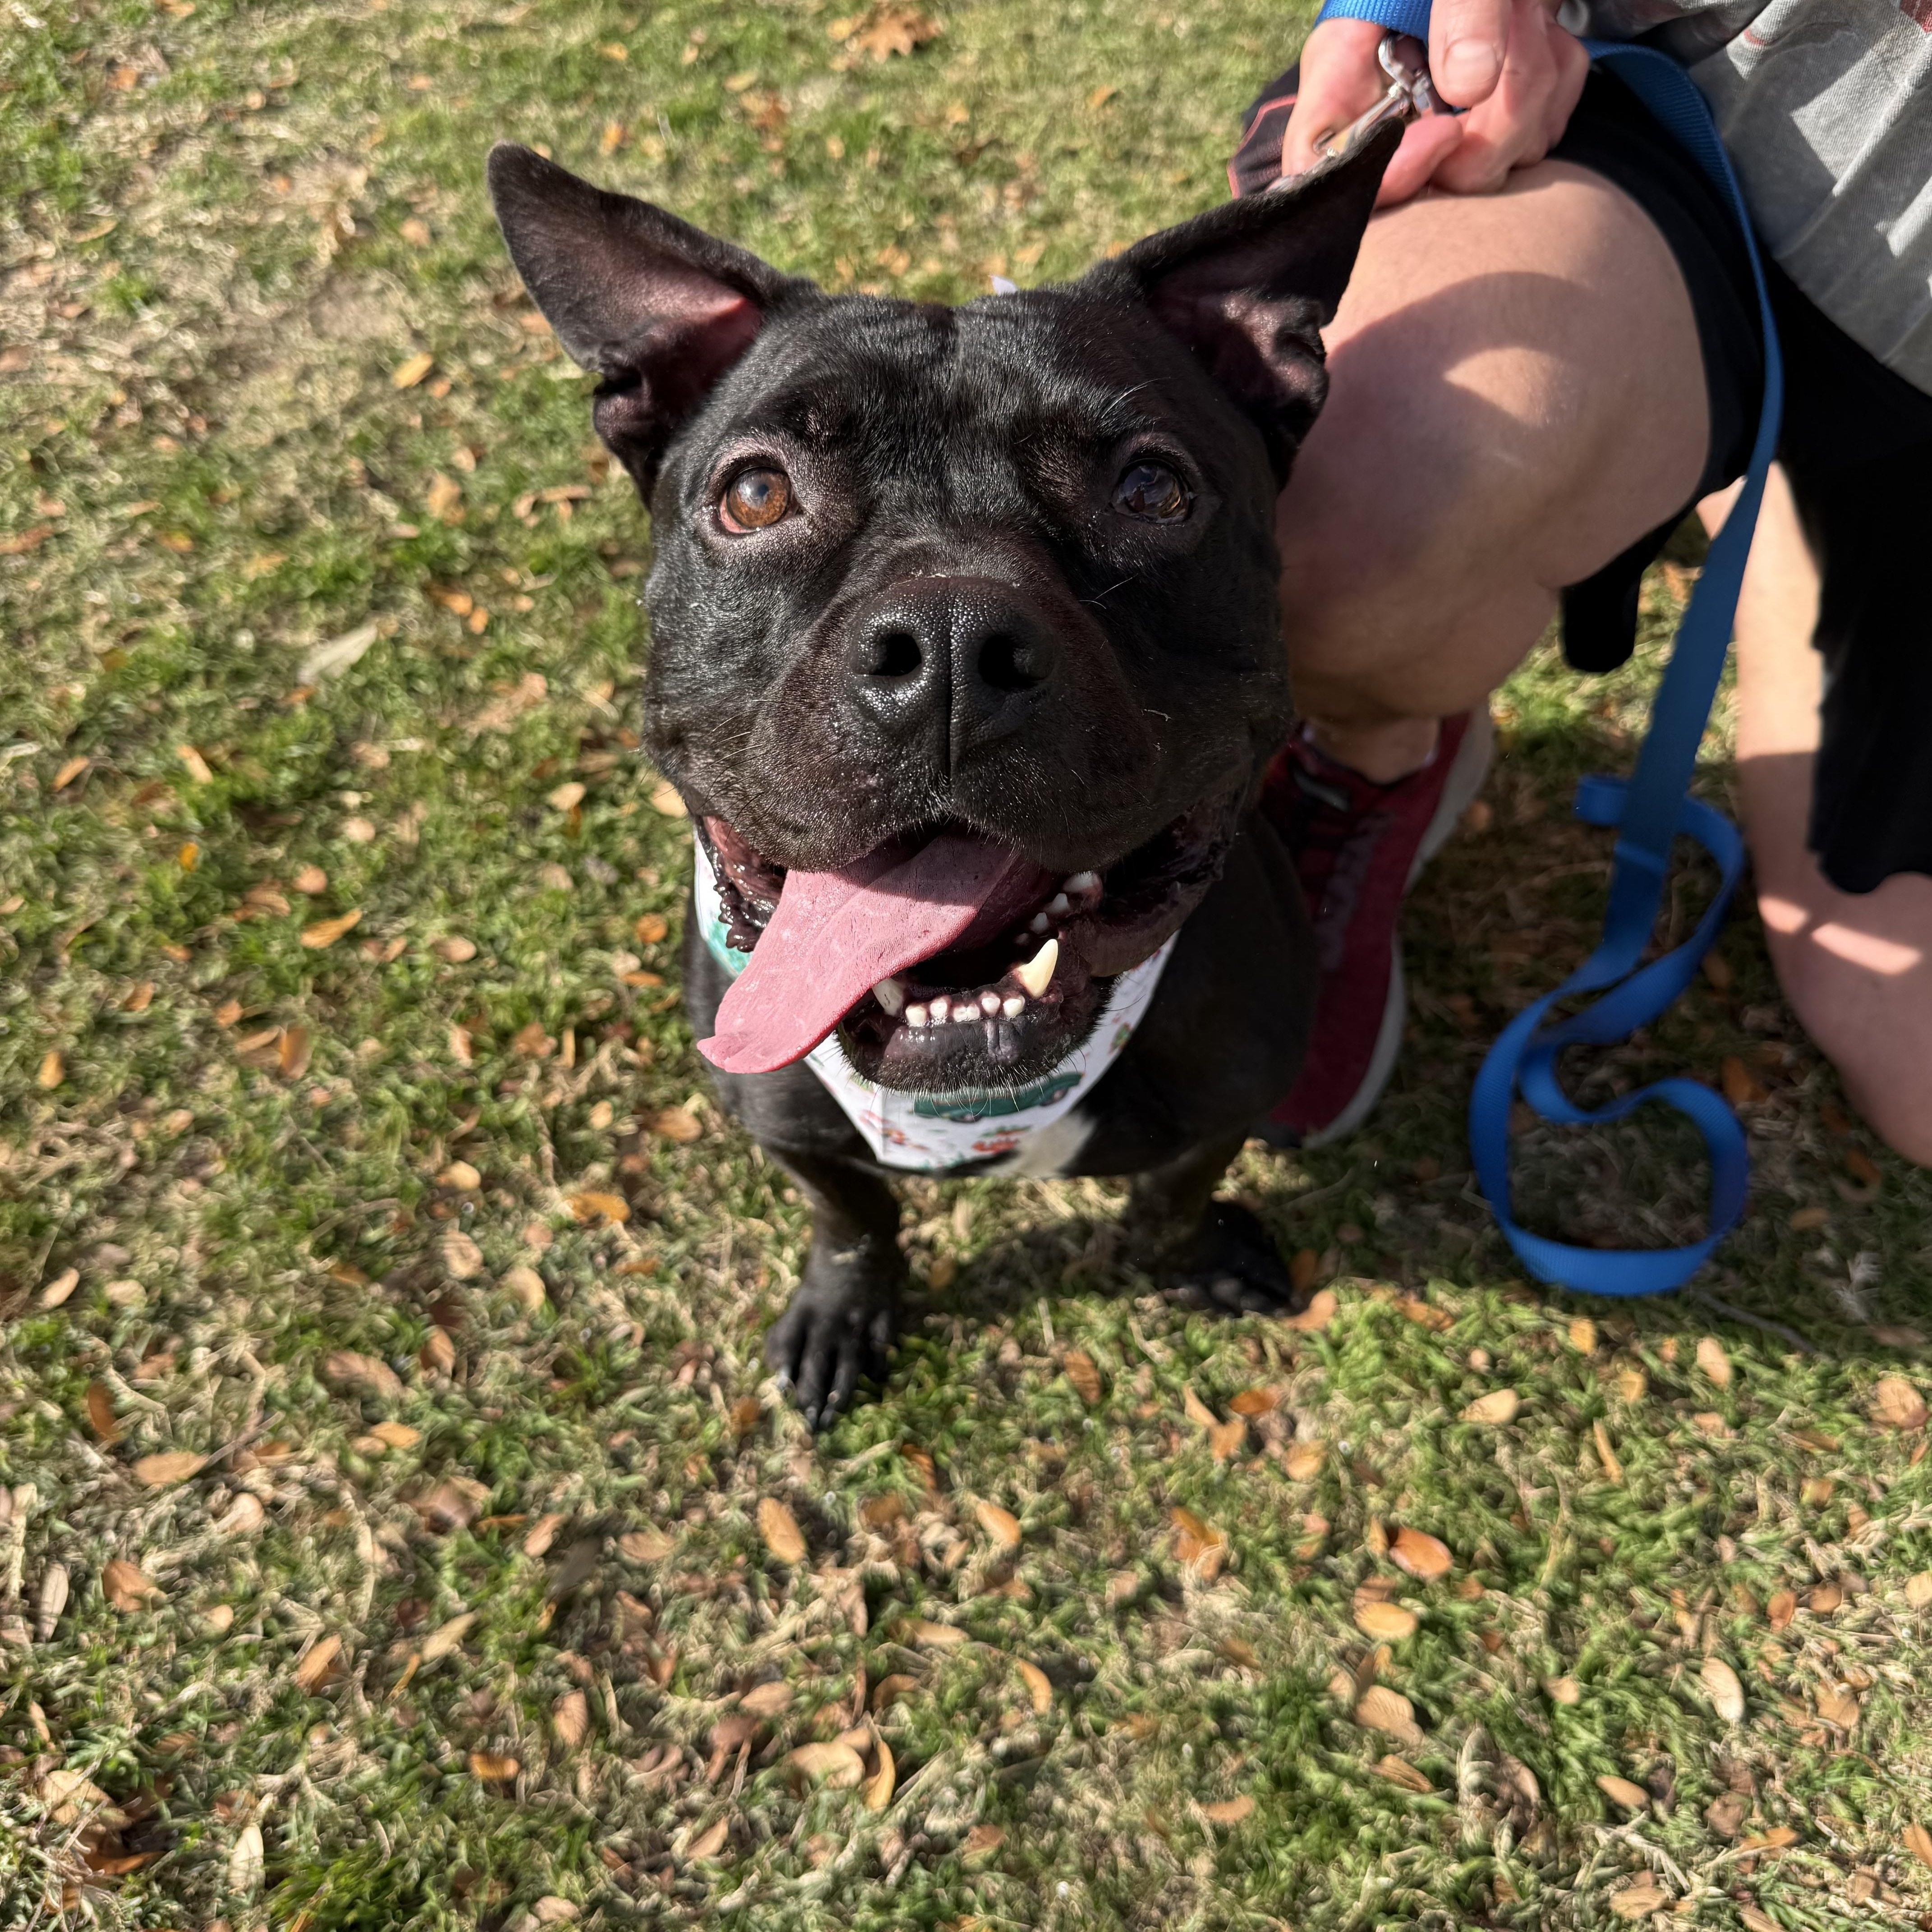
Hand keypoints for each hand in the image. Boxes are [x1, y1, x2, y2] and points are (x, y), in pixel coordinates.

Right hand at [1280, 0, 1589, 206]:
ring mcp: (1442, 111)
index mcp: (1344, 63)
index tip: (1448, 132)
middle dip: (1488, 129)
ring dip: (1532, 93)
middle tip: (1515, 36)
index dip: (1387, 177)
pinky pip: (1532, 140)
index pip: (1325, 167)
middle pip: (1422, 185)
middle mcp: (1387, 98)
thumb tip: (1473, 86)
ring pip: (1488, 169)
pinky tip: (1546, 32)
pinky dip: (1554, 86)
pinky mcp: (1494, 112)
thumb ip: (1465, 9)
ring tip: (1532, 14)